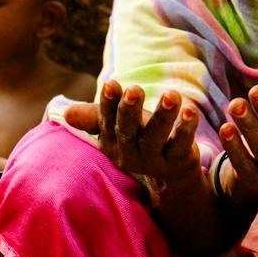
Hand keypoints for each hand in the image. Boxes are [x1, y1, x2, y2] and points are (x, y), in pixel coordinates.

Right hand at [64, 81, 202, 188]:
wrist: (170, 172)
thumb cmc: (139, 137)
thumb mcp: (116, 125)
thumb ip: (94, 116)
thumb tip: (66, 113)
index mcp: (111, 141)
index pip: (107, 120)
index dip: (108, 103)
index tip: (111, 83)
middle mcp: (129, 152)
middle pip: (127, 131)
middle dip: (129, 110)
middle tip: (135, 89)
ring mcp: (153, 160)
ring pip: (155, 137)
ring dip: (163, 115)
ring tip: (172, 95)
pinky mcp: (177, 162)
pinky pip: (181, 145)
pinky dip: (186, 128)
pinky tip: (191, 111)